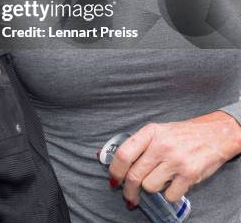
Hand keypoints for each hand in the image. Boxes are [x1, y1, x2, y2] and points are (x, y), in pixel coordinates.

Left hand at [108, 112, 240, 206]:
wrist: (214, 134)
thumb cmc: (182, 135)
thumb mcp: (158, 131)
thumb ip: (140, 145)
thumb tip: (118, 164)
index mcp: (150, 132)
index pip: (124, 154)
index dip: (115, 171)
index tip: (114, 181)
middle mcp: (161, 145)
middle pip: (134, 175)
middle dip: (129, 191)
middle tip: (130, 196)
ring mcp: (175, 160)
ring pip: (150, 187)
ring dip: (152, 189)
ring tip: (160, 180)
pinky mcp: (189, 174)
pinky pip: (169, 195)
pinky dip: (169, 194)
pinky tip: (173, 184)